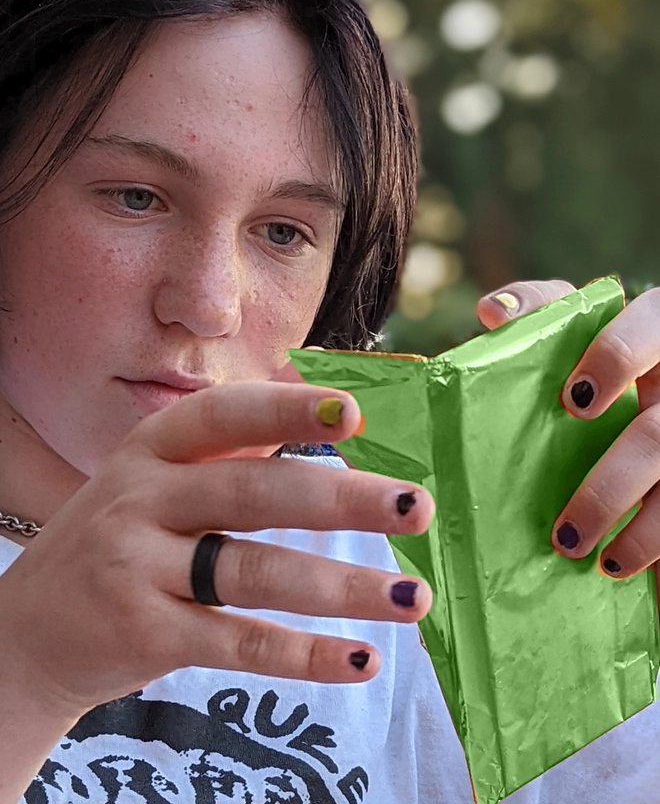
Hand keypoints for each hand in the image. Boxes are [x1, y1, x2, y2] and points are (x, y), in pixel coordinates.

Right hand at [0, 379, 433, 721]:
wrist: (28, 629)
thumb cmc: (121, 539)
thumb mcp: (156, 477)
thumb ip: (230, 447)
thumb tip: (324, 405)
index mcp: (153, 448)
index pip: (226, 415)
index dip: (289, 410)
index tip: (355, 412)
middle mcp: (142, 498)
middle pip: (255, 493)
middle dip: (343, 499)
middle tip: (416, 506)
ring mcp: (138, 567)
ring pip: (256, 573)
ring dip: (341, 586)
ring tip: (412, 596)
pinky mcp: (144, 634)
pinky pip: (238, 643)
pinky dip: (304, 655)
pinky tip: (360, 659)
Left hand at [478, 280, 659, 596]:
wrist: (630, 426)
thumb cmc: (594, 367)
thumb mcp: (573, 335)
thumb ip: (540, 312)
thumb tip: (494, 313)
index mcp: (658, 335)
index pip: (654, 322)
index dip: (618, 357)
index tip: (573, 401)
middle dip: (613, 482)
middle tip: (565, 527)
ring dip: (642, 531)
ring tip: (586, 558)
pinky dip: (653, 548)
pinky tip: (620, 568)